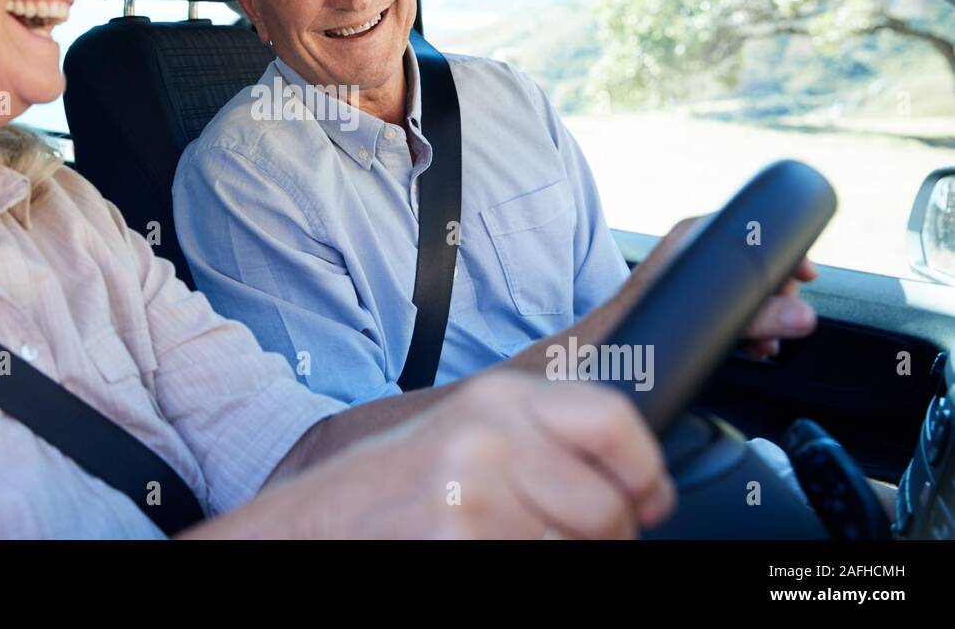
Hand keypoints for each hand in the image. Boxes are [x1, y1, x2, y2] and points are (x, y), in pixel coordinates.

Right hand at [234, 370, 675, 538]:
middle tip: (565, 537)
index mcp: (497, 399)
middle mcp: (490, 438)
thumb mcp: (471, 436)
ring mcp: (475, 495)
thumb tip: (635, 479)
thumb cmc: (395, 489)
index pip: (613, 421)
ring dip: (563, 557)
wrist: (318, 525)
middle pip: (608, 506)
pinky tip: (487, 553)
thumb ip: (543, 441)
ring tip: (508, 542)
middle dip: (605, 537)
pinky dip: (529, 569)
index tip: (650, 499)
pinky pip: (546, 567)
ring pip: (581, 548)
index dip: (646, 471)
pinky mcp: (463, 542)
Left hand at [622, 218, 817, 360]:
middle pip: (752, 263)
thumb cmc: (645, 325)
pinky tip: (750, 346)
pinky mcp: (684, 297)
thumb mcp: (712, 319)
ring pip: (740, 288)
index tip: (808, 275)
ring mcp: (687, 273)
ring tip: (765, 345)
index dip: (786, 253)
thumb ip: (760, 317)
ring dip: (762, 317)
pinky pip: (724, 302)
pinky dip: (742, 322)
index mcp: (696, 237)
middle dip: (776, 297)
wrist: (609, 349)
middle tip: (784, 323)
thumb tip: (802, 317)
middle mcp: (691, 248)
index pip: (754, 229)